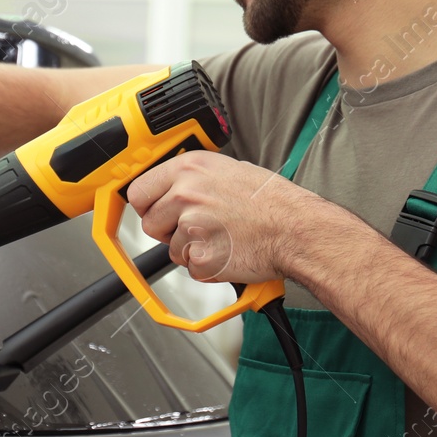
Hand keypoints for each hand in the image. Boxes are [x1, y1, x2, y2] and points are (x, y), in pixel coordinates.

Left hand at [125, 150, 308, 283]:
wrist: (296, 228)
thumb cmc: (271, 202)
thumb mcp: (228, 170)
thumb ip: (194, 178)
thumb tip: (172, 187)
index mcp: (189, 168)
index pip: (140, 191)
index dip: (147, 207)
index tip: (154, 213)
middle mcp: (186, 193)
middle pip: (150, 223)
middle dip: (168, 232)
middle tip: (197, 230)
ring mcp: (191, 225)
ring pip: (172, 250)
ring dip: (193, 250)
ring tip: (223, 239)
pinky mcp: (201, 256)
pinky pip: (192, 268)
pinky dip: (209, 268)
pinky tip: (229, 253)